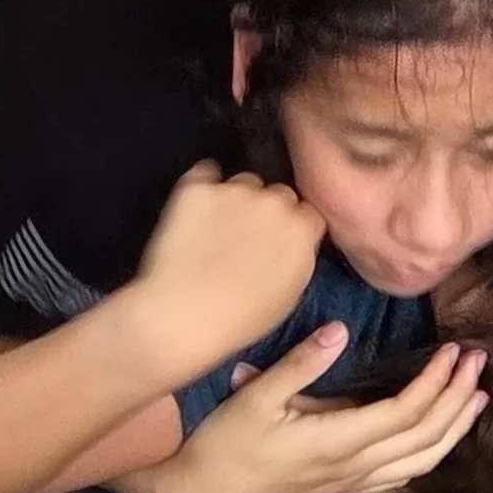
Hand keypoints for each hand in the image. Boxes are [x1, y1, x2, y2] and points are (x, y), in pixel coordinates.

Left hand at [129, 163, 323, 382]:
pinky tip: (197, 213)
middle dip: (267, 211)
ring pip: (243, 183)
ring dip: (236, 200)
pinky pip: (205, 174)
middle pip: (278, 194)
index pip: (307, 213)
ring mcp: (234, 190)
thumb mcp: (290, 294)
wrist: (185, 315)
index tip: (280, 241)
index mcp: (302, 228)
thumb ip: (300, 256)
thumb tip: (296, 241)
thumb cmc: (240, 318)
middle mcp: (273, 201)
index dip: (293, 227)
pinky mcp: (198, 188)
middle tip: (247, 238)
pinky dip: (203, 189)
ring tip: (216, 231)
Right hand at [149, 333, 488, 492]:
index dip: (437, 382)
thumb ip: (300, 364)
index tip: (454, 351)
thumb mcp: (253, 396)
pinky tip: (436, 447)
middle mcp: (354, 469)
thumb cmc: (223, 443)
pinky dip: (427, 461)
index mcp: (337, 441)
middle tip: (479, 364)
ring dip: (454, 431)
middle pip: (426, 438)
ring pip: (421, 464)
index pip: (406, 411)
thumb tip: (339, 329)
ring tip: (476, 400)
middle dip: (458, 400)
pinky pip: (399, 483)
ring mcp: (352, 487)